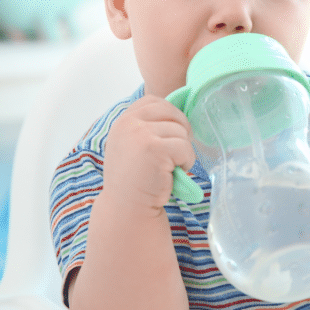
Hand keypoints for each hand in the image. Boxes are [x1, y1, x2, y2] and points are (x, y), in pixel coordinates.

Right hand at [102, 95, 196, 211]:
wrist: (127, 207)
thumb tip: (182, 103)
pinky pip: (185, 147)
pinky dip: (186, 162)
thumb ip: (147, 125)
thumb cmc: (136, 177)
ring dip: (183, 151)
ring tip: (168, 167)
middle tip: (173, 154)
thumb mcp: (133, 143)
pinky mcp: (155, 149)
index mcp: (123, 119)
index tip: (168, 138)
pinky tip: (173, 173)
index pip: (155, 102)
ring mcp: (140, 134)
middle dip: (180, 132)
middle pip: (172, 113)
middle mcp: (128, 123)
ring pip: (181, 131)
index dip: (170, 117)